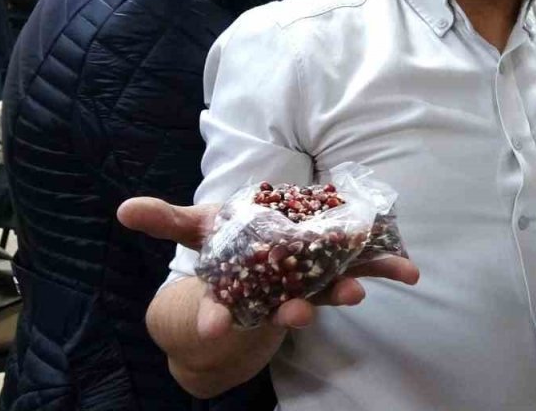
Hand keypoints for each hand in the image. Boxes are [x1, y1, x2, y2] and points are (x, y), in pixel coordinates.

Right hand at [121, 197, 419, 335]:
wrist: (265, 261)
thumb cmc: (227, 245)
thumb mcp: (197, 227)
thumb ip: (166, 220)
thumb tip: (124, 209)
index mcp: (238, 285)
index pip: (220, 307)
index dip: (214, 316)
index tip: (211, 327)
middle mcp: (274, 292)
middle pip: (283, 305)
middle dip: (292, 311)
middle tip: (298, 314)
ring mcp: (310, 284)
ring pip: (325, 293)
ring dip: (341, 294)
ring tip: (356, 295)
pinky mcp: (340, 269)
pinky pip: (364, 269)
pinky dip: (387, 268)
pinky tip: (410, 272)